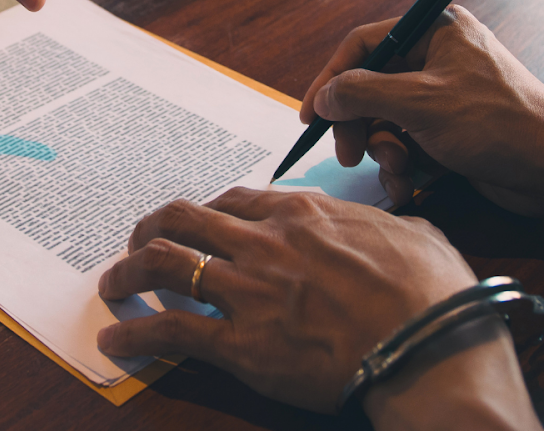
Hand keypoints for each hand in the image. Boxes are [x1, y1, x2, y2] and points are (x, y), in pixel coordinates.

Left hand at [96, 189, 536, 427]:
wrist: (429, 342)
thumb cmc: (432, 292)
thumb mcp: (415, 235)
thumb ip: (389, 227)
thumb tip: (402, 227)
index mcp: (304, 214)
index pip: (236, 199)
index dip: (207, 211)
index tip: (197, 224)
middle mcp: (266, 241)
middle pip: (184, 218)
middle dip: (150, 228)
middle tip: (136, 244)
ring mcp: (249, 289)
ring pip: (165, 263)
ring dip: (128, 273)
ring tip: (111, 286)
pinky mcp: (241, 342)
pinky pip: (170, 329)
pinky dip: (134, 335)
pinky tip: (114, 344)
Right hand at [298, 7, 543, 213]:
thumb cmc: (495, 122)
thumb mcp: (420, 102)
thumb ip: (362, 93)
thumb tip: (324, 98)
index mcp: (435, 32)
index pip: (365, 45)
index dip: (332, 79)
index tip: (311, 116)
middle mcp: (439, 58)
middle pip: (372, 86)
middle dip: (360, 124)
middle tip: (350, 155)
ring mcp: (445, 96)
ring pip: (388, 120)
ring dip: (384, 150)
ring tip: (398, 169)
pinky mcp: (452, 131)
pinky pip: (410, 142)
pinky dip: (404, 164)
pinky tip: (410, 182)